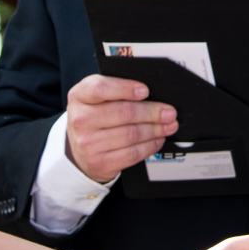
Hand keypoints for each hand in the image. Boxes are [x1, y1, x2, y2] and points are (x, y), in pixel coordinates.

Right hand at [64, 74, 178, 182]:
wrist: (80, 151)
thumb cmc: (93, 118)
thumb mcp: (95, 98)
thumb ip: (116, 88)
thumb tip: (148, 87)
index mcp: (79, 96)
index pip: (100, 88)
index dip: (125, 88)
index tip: (146, 90)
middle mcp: (80, 119)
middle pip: (124, 112)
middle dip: (152, 112)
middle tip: (169, 112)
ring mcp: (88, 143)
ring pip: (132, 134)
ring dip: (156, 129)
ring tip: (168, 125)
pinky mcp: (99, 162)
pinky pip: (132, 153)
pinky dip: (150, 146)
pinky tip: (157, 139)